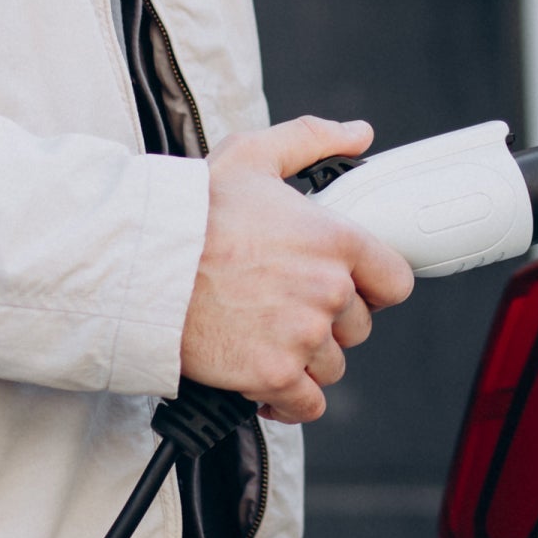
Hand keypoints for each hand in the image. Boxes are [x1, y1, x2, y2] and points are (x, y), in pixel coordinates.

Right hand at [181, 116, 414, 422]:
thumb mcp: (254, 155)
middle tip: (285, 305)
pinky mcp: (273, 374)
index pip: (395, 281)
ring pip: (331, 365)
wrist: (141, 265)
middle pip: (358, 326)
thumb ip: (313, 139)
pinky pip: (306, 403)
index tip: (349, 287)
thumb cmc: (194, 212)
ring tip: (267, 336)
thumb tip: (358, 134)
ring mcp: (303, 336)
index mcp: (337, 240)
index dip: (373, 287)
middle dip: (328, 321)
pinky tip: (266, 381)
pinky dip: (289, 399)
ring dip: (305, 358)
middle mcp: (329, 290)